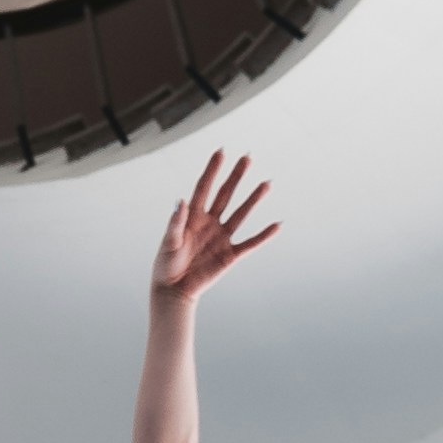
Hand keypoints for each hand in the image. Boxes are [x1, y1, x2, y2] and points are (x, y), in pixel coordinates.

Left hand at [150, 147, 277, 306]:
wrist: (174, 290)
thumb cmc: (166, 265)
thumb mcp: (169, 242)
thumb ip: (176, 222)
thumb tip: (181, 200)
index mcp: (192, 217)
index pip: (204, 187)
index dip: (212, 170)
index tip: (221, 152)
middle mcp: (209, 223)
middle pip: (225, 195)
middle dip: (236, 176)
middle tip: (247, 158)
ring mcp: (221, 238)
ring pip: (240, 214)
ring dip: (253, 199)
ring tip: (266, 184)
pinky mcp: (230, 255)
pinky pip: (250, 243)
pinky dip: (263, 236)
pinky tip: (276, 225)